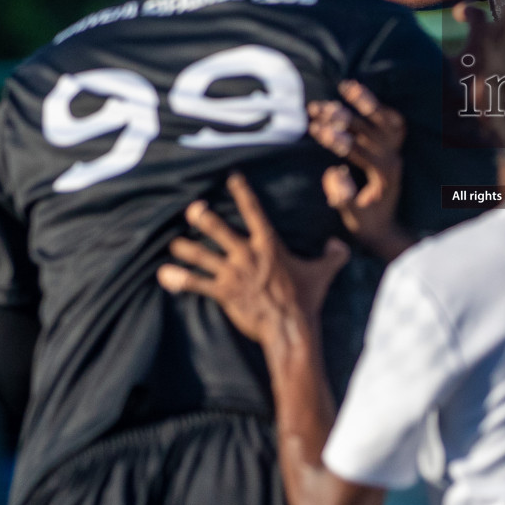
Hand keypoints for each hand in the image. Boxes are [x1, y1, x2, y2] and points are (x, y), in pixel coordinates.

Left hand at [158, 173, 349, 343]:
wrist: (290, 326)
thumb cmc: (307, 298)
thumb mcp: (324, 273)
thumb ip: (334, 256)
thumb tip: (339, 245)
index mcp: (269, 245)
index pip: (254, 211)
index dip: (243, 193)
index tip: (232, 178)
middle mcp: (247, 254)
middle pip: (219, 230)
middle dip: (203, 218)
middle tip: (192, 209)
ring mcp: (233, 273)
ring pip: (202, 255)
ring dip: (186, 248)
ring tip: (174, 243)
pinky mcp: (224, 292)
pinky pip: (197, 283)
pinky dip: (179, 279)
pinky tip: (165, 274)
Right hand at [309, 80, 410, 258]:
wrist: (385, 228)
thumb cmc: (365, 223)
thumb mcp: (351, 216)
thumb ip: (343, 196)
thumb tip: (334, 172)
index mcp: (383, 176)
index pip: (360, 151)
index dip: (338, 140)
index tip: (317, 129)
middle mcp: (393, 160)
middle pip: (369, 131)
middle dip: (341, 118)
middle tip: (316, 108)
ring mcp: (395, 152)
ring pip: (385, 121)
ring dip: (363, 103)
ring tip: (344, 86)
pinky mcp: (394, 148)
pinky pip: (392, 122)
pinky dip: (377, 106)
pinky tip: (359, 92)